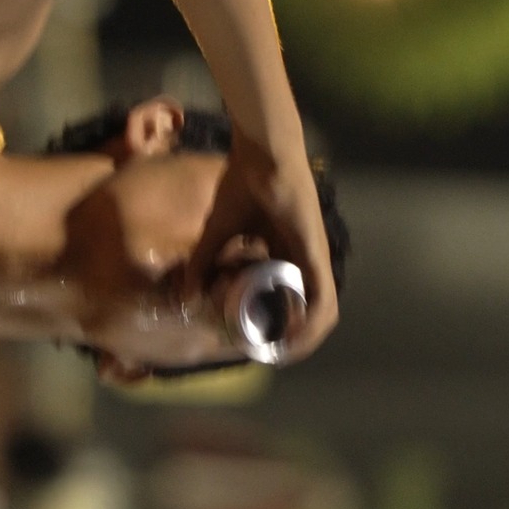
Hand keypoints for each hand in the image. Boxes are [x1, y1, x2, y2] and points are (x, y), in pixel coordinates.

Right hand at [187, 131, 338, 361]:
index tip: (259, 343)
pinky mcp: (315, 253)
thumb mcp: (217, 233)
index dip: (281, 327)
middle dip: (292, 340)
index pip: (294, 301)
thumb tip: (186, 294)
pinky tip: (296, 340)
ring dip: (304, 339)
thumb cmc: (244, 184)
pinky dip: (312, 323)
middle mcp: (306, 260)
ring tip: (281, 354)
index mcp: (288, 255)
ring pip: (322, 313)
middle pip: (311, 314)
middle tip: (268, 354)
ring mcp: (315, 257)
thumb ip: (203, 262)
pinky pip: (323, 298)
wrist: (262, 154)